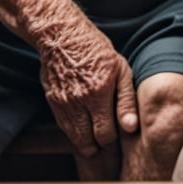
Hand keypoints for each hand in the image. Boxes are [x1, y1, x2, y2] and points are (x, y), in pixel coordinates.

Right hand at [37, 15, 138, 158]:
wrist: (63, 37)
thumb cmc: (97, 51)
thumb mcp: (120, 70)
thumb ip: (126, 100)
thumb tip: (130, 128)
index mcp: (99, 94)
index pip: (105, 135)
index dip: (112, 141)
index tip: (117, 138)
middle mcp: (79, 102)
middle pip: (87, 142)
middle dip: (98, 146)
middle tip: (106, 143)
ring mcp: (63, 103)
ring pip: (74, 137)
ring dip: (85, 142)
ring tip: (95, 140)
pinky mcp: (52, 102)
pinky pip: (63, 127)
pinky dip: (73, 131)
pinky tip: (83, 128)